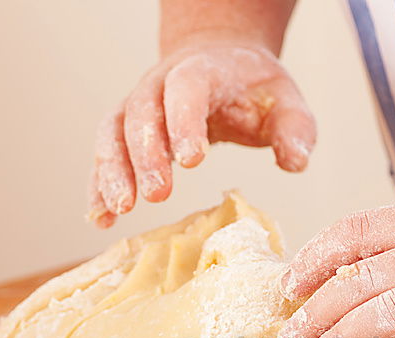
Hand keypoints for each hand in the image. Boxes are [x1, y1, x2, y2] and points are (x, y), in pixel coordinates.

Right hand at [88, 40, 315, 227]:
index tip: (192, 161)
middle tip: (157, 195)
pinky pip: (104, 154)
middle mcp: (159, 84)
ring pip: (113, 132)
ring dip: (113, 171)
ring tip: (120, 209)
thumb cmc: (255, 90)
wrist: (220, 63)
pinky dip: (98, 185)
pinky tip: (100, 218)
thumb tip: (295, 162)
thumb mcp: (287, 103)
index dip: (185, 121)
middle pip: (142, 113)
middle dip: (146, 155)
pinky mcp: (125, 131)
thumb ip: (296, 131)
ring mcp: (137, 106)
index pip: (186, 88)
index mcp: (201, 71)